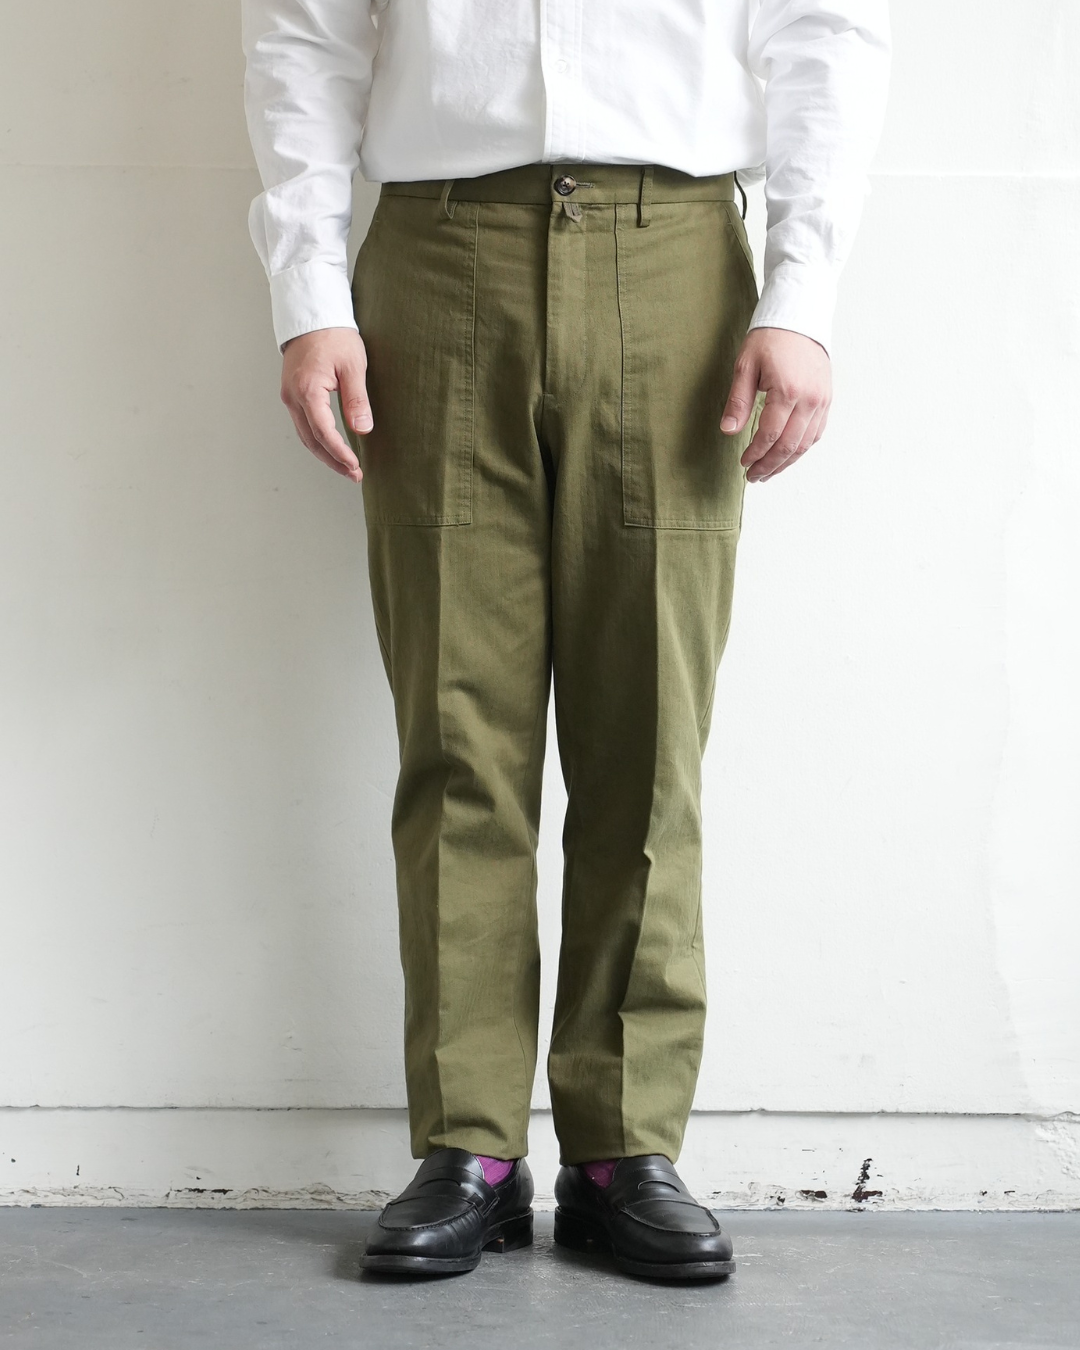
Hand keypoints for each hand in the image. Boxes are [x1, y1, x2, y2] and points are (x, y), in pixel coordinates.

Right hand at [280, 327, 371, 481]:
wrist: (311, 315)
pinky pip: (303, 425)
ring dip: (325, 454)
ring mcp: (290, 396)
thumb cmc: (334, 336)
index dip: (340, 453)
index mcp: (307, 390)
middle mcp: (293, 397)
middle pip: (312, 440)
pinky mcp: (293, 394)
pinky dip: (318, 440)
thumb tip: (363, 430)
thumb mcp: (353, 366)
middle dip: (333, 461)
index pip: (324, 433)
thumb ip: (357, 400)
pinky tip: (332, 448)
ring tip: (346, 467)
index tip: (355, 466)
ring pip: (306, 435)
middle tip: (354, 475)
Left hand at [721, 327, 831, 482]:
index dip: (755, 453)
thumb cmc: (769, 339)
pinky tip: (787, 455)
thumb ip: (738, 401)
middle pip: (789, 445)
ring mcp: (822, 400)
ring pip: (805, 444)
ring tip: (768, 472)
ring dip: (786, 462)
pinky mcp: (827, 399)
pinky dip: (801, 448)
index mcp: (788, 391)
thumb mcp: (745, 366)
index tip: (743, 463)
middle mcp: (810, 399)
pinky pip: (816, 433)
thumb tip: (728, 432)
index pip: (770, 434)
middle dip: (769, 465)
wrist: (799, 317)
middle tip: (753, 477)